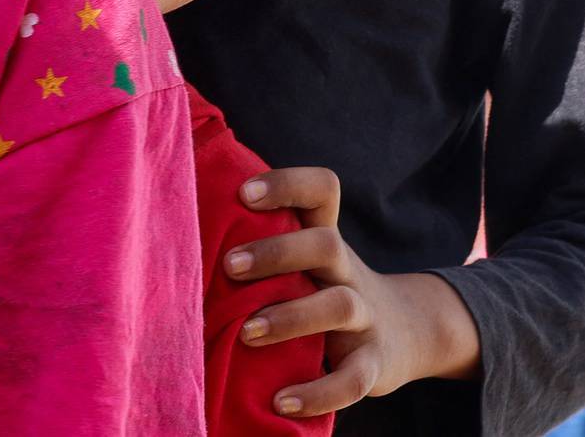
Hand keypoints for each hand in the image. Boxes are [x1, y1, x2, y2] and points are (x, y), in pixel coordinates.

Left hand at [225, 166, 481, 417]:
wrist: (409, 331)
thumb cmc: (322, 284)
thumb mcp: (304, 256)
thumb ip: (260, 238)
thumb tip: (176, 225)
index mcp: (326, 237)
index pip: (321, 190)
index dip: (286, 184)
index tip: (243, 193)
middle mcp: (347, 271)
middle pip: (326, 244)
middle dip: (276, 252)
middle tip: (229, 266)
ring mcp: (366, 317)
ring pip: (339, 305)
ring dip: (289, 317)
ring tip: (247, 333)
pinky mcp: (374, 364)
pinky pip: (353, 380)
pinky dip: (318, 394)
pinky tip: (281, 401)